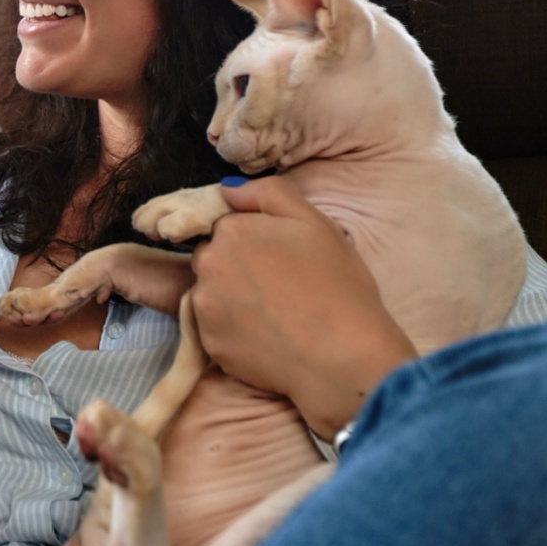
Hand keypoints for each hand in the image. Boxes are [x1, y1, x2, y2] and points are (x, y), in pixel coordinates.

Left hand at [189, 177, 414, 438]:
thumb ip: (267, 193)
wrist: (342, 357)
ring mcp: (204, 307)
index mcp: (231, 230)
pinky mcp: (208, 345)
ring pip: (210, 295)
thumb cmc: (336, 285)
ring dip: (231, 299)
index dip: (254, 242)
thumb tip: (228, 188)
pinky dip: (233, 332)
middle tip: (278, 287)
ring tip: (274, 313)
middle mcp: (208, 265)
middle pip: (212, 259)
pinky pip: (214, 330)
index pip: (226, 227)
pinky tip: (266, 336)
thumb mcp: (313, 221)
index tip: (279, 259)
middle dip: (236, 268)